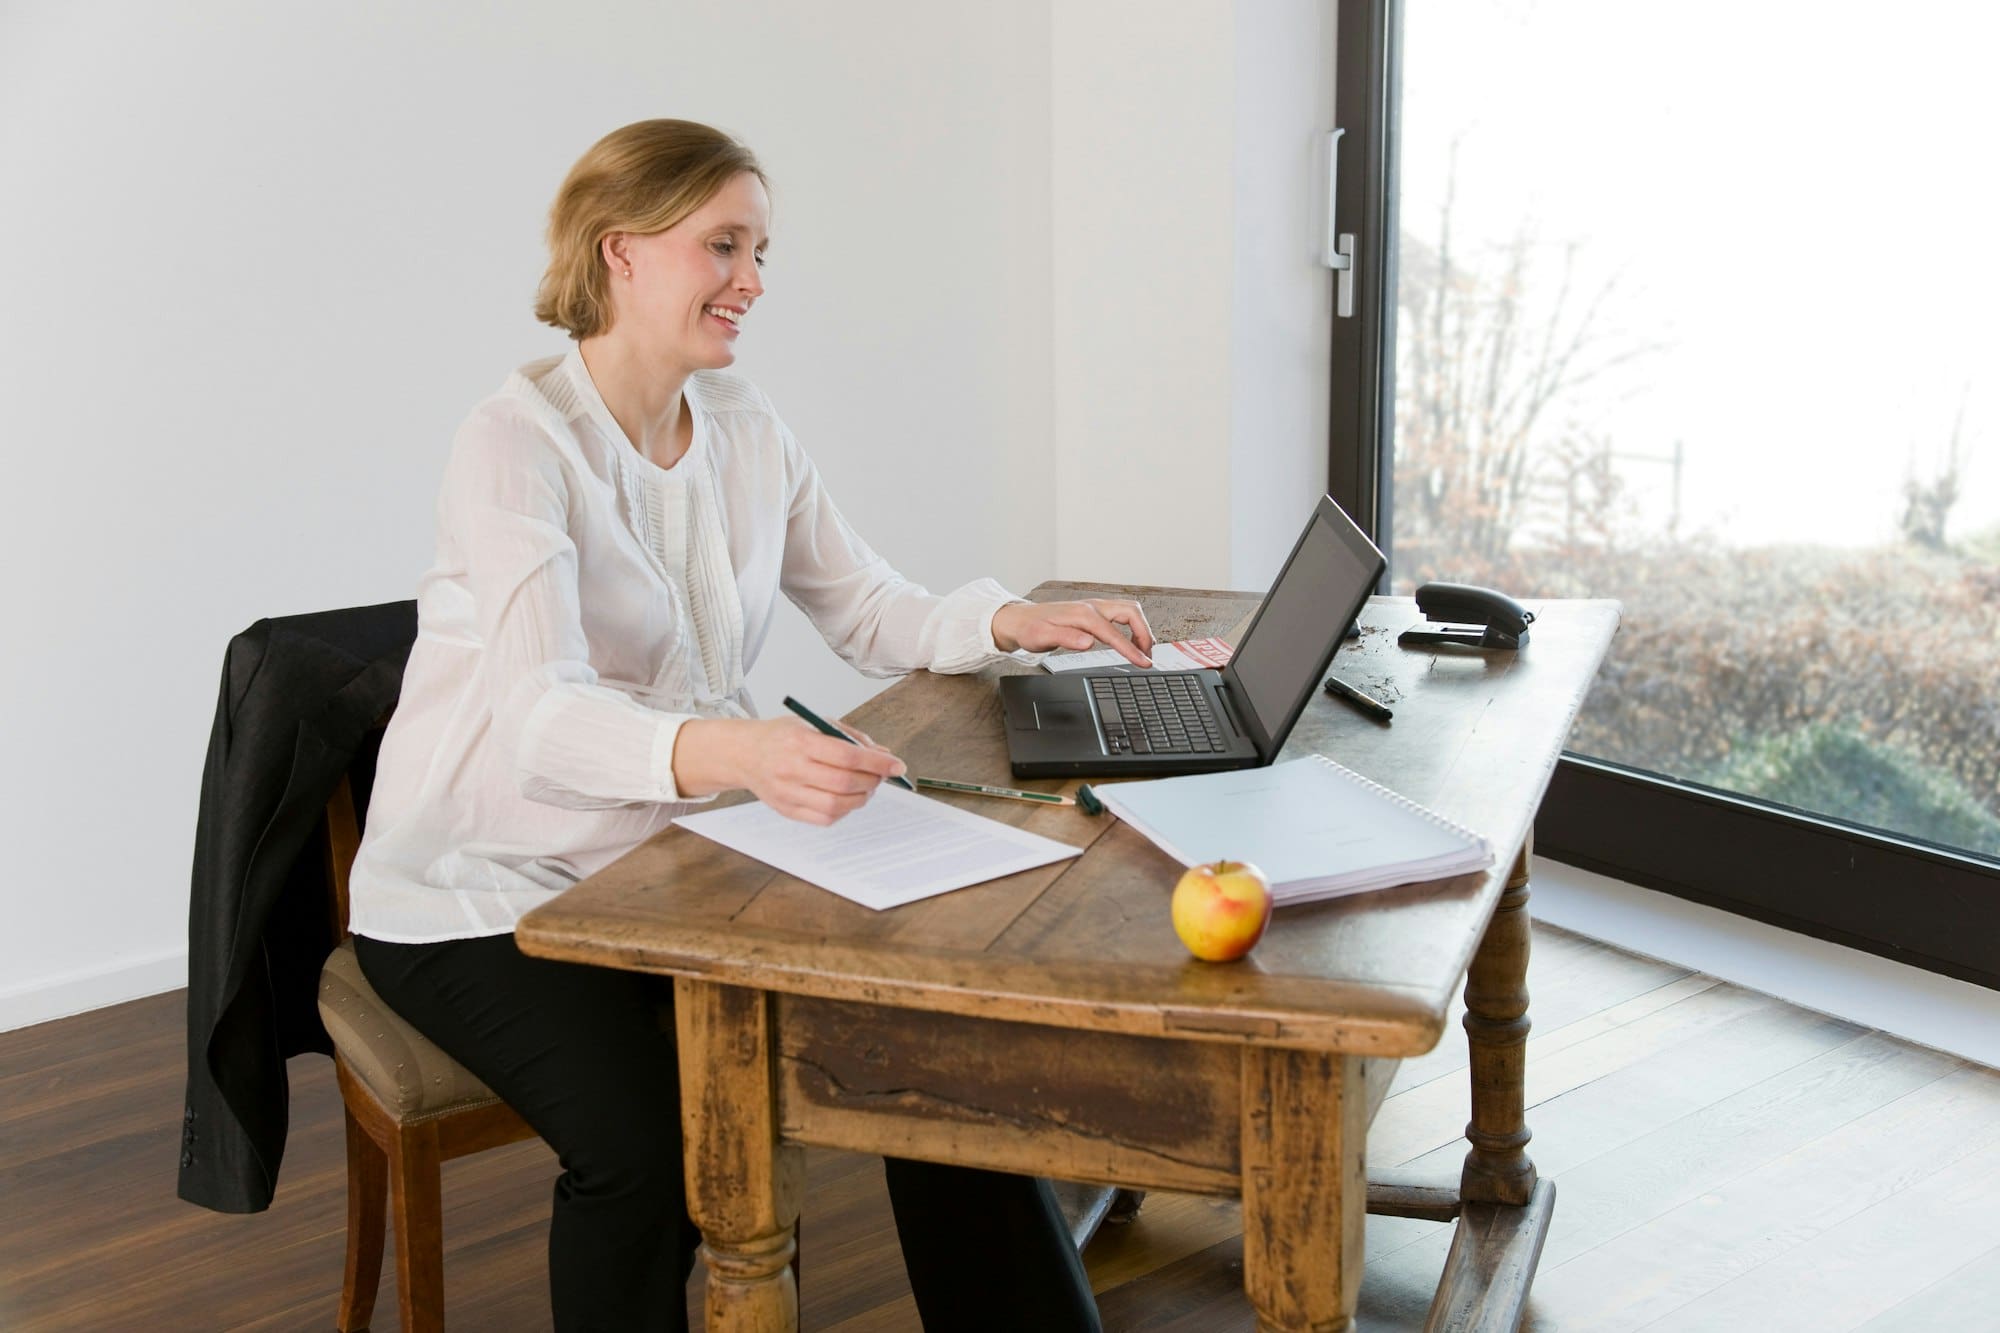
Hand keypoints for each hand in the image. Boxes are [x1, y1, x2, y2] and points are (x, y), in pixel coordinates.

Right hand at [672, 717, 906, 824]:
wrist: (744, 754)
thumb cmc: (783, 737)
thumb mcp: (814, 723)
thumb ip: (850, 737)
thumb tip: (883, 755)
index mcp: (799, 740)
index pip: (847, 755)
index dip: (877, 763)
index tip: (897, 765)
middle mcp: (791, 768)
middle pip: (844, 782)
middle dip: (872, 781)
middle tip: (881, 776)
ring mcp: (787, 792)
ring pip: (836, 805)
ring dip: (861, 798)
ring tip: (865, 787)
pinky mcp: (786, 810)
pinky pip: (824, 818)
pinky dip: (844, 810)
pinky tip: (846, 798)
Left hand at [991, 598, 1155, 666]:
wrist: (1020, 620)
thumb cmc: (1030, 629)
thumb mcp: (1042, 637)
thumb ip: (1067, 638)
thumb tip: (1089, 642)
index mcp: (1083, 614)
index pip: (1115, 632)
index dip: (1131, 649)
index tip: (1143, 663)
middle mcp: (1092, 606)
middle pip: (1131, 612)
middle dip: (1144, 634)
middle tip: (1147, 657)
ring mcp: (1095, 606)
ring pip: (1129, 610)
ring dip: (1141, 628)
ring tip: (1143, 651)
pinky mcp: (1094, 611)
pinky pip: (1122, 614)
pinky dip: (1132, 626)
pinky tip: (1130, 641)